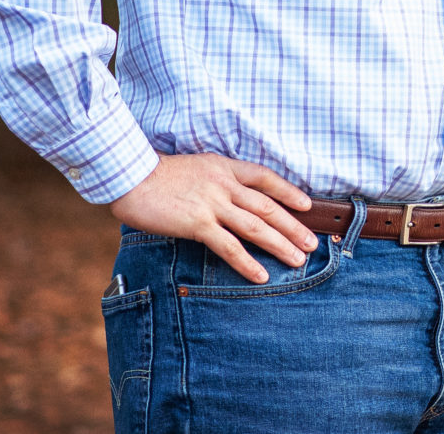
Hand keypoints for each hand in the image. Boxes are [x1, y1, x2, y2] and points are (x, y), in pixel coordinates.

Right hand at [107, 152, 317, 282]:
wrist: (131, 174)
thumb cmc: (159, 174)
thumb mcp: (198, 166)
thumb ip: (218, 179)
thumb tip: (234, 196)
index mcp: (225, 167)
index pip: (267, 178)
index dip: (289, 192)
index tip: (307, 205)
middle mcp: (225, 184)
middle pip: (268, 207)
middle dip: (294, 226)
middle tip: (312, 242)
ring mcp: (213, 204)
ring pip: (256, 227)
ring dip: (280, 245)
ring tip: (298, 259)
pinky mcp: (198, 224)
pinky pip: (229, 247)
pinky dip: (247, 263)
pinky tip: (261, 275)